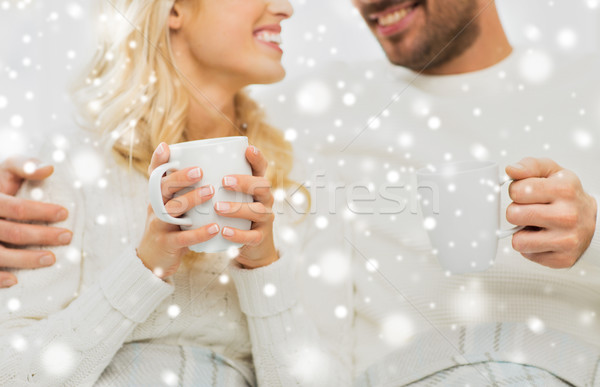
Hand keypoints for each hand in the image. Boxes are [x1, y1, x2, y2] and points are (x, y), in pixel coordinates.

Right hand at [0, 156, 70, 287]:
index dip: (42, 212)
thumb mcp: (5, 169)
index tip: (65, 214)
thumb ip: (25, 165)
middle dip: (42, 236)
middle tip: (67, 236)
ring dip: (26, 259)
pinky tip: (16, 280)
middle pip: (12, 232)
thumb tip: (50, 168)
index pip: (17, 208)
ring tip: (52, 258)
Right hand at [137, 143, 218, 278]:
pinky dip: (199, 232)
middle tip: (200, 170)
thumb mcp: (170, 207)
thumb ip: (181, 189)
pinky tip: (215, 227)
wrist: (153, 261)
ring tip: (211, 192)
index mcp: (157, 197)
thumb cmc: (168, 227)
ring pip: (172, 209)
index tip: (166, 146)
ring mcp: (159, 226)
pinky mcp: (167, 244)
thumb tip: (203, 166)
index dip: (158, 161)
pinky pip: (183, 237)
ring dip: (192, 199)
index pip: (155, 175)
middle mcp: (155, 208)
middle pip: (163, 188)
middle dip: (180, 178)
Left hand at [216, 146, 276, 268]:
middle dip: (245, 182)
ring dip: (238, 209)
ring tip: (218, 208)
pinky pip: (252, 236)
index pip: (261, 168)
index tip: (248, 149)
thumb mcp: (226, 195)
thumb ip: (208, 177)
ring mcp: (263, 219)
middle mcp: (263, 199)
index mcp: (255, 186)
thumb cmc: (229, 213)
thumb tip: (169, 150)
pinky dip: (238, 234)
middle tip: (224, 181)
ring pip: (257, 211)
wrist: (245, 246)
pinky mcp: (259, 238)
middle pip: (263, 186)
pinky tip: (224, 231)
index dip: (257, 159)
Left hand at [506, 157, 596, 268]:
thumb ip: (529, 166)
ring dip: (521, 232)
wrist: (591, 220)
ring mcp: (567, 239)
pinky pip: (527, 254)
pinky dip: (530, 246)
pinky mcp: (563, 259)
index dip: (516, 191)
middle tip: (531, 210)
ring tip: (536, 225)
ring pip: (518, 240)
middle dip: (516, 212)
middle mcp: (568, 215)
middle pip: (513, 214)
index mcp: (564, 189)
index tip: (527, 193)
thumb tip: (511, 170)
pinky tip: (543, 238)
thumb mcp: (551, 172)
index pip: (516, 190)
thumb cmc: (566, 195)